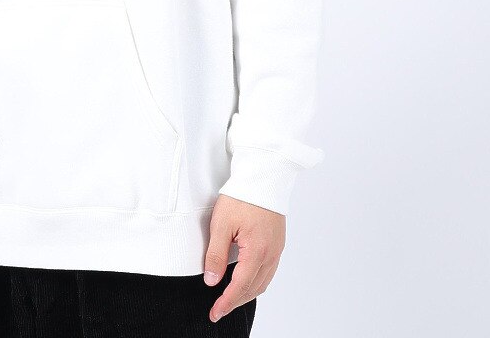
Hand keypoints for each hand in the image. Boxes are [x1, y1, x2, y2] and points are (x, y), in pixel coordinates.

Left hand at [202, 194, 284, 322]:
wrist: (263, 176)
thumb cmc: (241, 196)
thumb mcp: (221, 224)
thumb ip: (216, 254)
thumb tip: (211, 281)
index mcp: (257, 251)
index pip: (240, 286)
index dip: (226, 302)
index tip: (214, 313)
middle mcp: (271, 254)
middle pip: (253, 288)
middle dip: (235, 302)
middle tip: (218, 310)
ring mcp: (277, 249)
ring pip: (263, 282)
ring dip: (246, 294)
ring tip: (229, 299)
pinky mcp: (278, 243)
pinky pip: (268, 271)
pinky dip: (256, 282)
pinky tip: (245, 281)